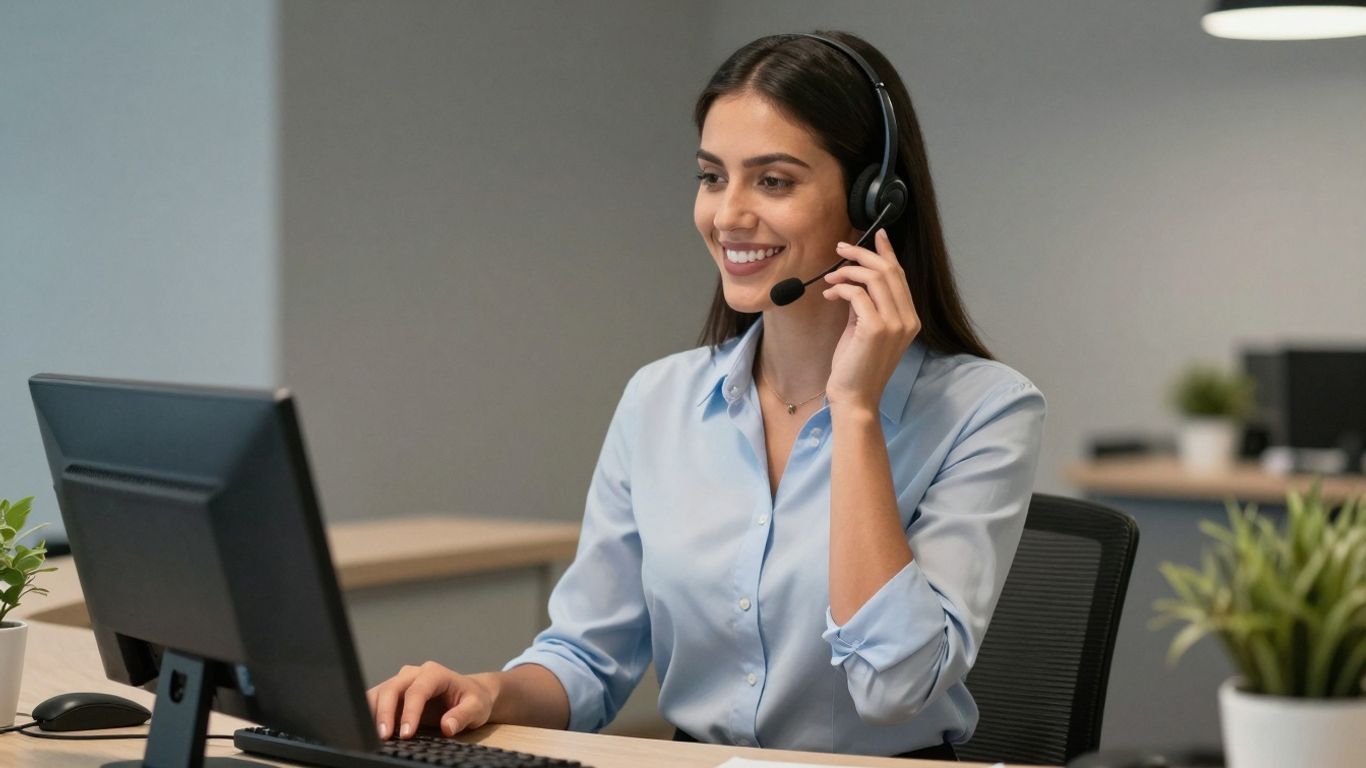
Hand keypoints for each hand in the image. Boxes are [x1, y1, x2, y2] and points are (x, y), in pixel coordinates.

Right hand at [367, 661, 494, 739]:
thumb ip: (462, 716)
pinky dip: (370, 712)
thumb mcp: (476, 707)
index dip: (409, 712)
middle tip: (383, 737)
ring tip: (373, 735)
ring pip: (380, 692)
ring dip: (373, 713)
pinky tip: (369, 728)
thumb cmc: (473, 699)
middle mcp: (415, 673)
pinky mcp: (394, 692)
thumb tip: (447, 726)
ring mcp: (402, 681)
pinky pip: (376, 699)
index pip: (417, 690)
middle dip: (385, 713)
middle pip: (393, 688)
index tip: (406, 734)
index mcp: (435, 673)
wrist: (470, 693)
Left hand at [821, 229, 920, 412]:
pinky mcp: (875, 328)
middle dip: (863, 253)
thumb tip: (854, 279)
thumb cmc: (856, 366)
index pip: (900, 276)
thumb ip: (866, 304)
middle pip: (889, 271)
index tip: (877, 234)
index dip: (888, 252)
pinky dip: (841, 288)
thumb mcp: (864, 329)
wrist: (854, 398)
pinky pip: (857, 294)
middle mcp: (907, 319)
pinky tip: (829, 294)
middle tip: (840, 248)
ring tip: (830, 277)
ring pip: (874, 277)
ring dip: (848, 270)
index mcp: (910, 319)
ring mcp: (894, 324)